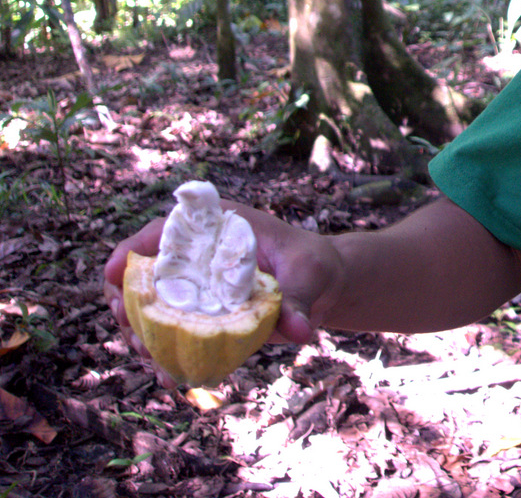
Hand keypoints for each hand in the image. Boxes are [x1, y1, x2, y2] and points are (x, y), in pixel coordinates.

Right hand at [103, 202, 341, 386]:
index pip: (162, 231)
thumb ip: (298, 300)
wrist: (323, 287)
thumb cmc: (312, 264)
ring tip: (148, 356)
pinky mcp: (203, 319)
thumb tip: (297, 329)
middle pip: (143, 275)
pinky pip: (172, 336)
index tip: (114, 273)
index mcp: (216, 228)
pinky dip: (166, 355)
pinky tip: (168, 376)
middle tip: (129, 329)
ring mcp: (197, 290)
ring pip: (150, 309)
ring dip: (140, 333)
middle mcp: (197, 258)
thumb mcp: (309, 275)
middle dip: (126, 302)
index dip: (131, 250)